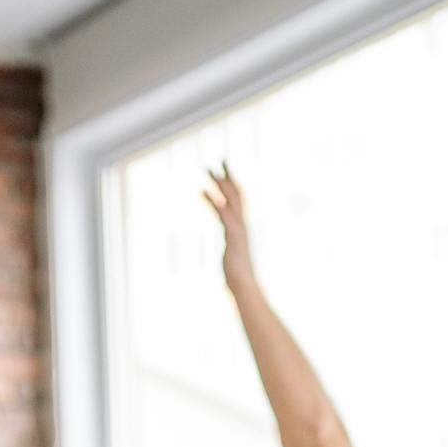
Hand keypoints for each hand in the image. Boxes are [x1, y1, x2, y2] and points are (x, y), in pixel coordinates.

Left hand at [203, 162, 256, 292]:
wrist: (245, 286)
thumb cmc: (238, 277)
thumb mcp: (232, 258)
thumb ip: (231, 249)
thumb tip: (230, 252)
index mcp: (241, 228)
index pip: (238, 201)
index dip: (233, 185)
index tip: (225, 172)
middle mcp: (242, 224)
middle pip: (236, 194)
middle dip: (228, 177)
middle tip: (220, 160)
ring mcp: (238, 229)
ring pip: (230, 199)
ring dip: (220, 183)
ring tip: (209, 170)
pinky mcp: (232, 235)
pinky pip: (222, 212)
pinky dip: (213, 200)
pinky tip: (202, 190)